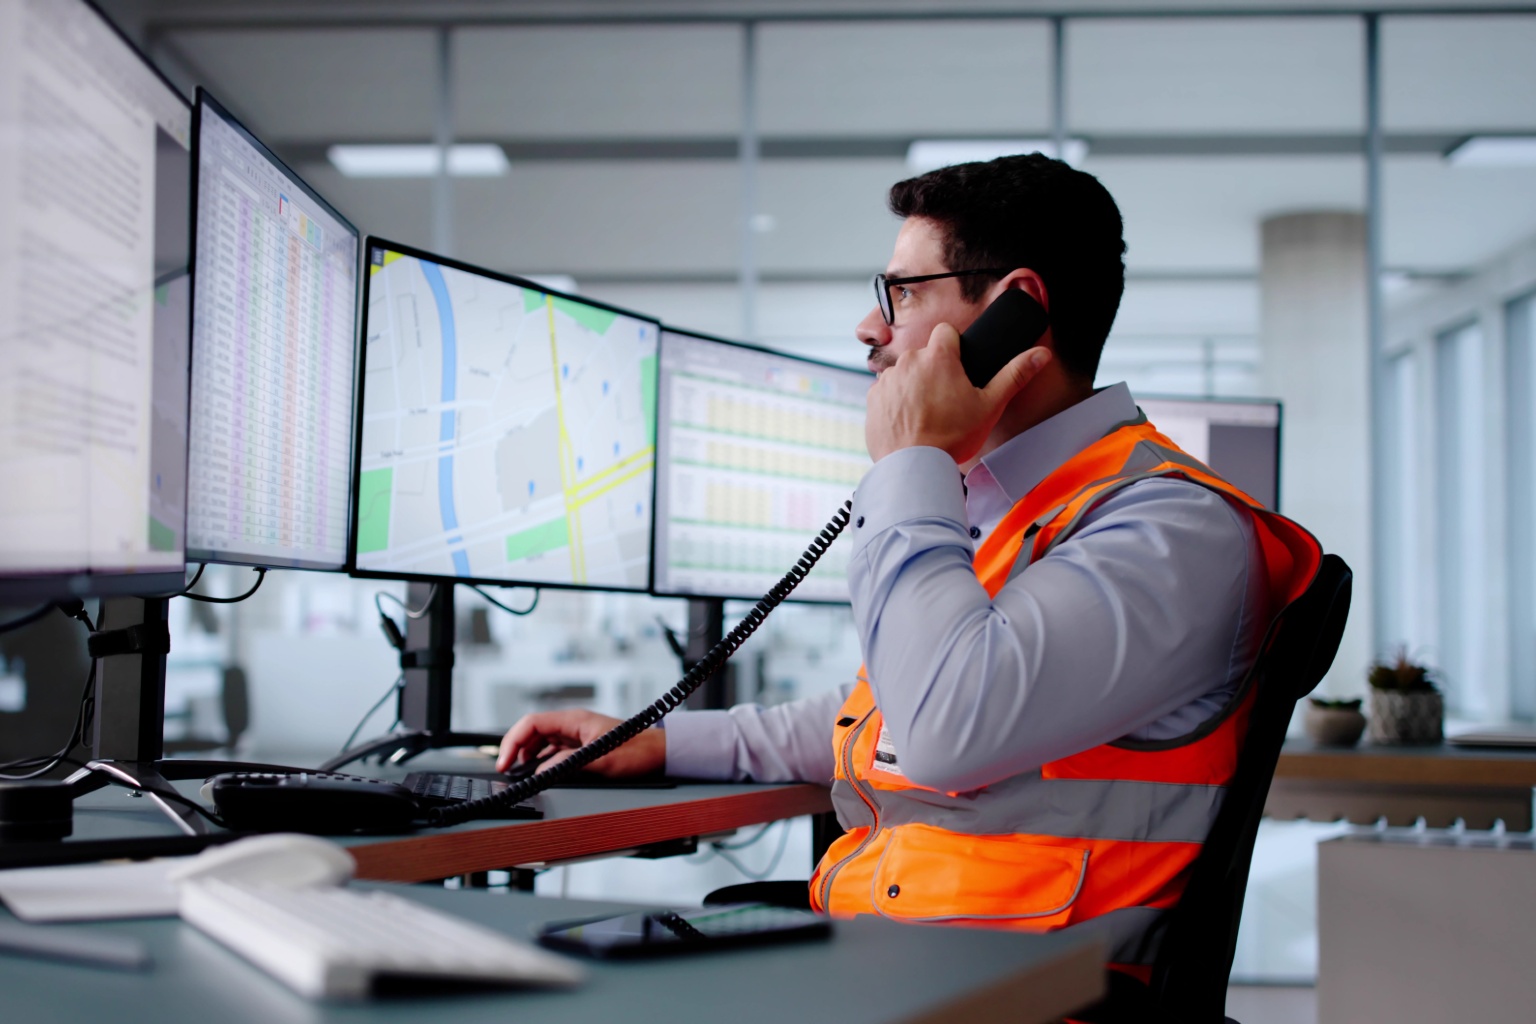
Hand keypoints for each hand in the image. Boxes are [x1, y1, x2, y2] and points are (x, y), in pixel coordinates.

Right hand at [495, 709, 664, 777]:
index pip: (531, 723)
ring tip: (521, 774)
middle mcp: (573, 724)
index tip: (504, 761)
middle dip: (515, 749)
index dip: (512, 741)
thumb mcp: (601, 759)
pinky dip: (542, 761)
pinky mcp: (582, 745)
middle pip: (532, 732)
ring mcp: (577, 734)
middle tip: (507, 771)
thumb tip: (541, 771)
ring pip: (541, 741)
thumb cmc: (638, 751)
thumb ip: (569, 763)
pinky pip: (554, 750)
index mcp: (574, 720)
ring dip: (527, 756)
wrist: (661, 752)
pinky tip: (541, 773)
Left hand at [864, 324, 1051, 463]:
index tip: (958, 368)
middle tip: (946, 399)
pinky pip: (887, 392)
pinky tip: (909, 421)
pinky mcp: (872, 399)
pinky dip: (896, 402)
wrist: (914, 467)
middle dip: (935, 370)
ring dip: (914, 385)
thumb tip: (1041, 354)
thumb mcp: (990, 406)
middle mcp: (908, 361)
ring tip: (927, 413)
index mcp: (937, 357)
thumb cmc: (951, 437)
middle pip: (925, 354)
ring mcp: (887, 379)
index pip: (946, 332)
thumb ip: (1014, 375)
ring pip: (905, 372)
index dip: (954, 348)